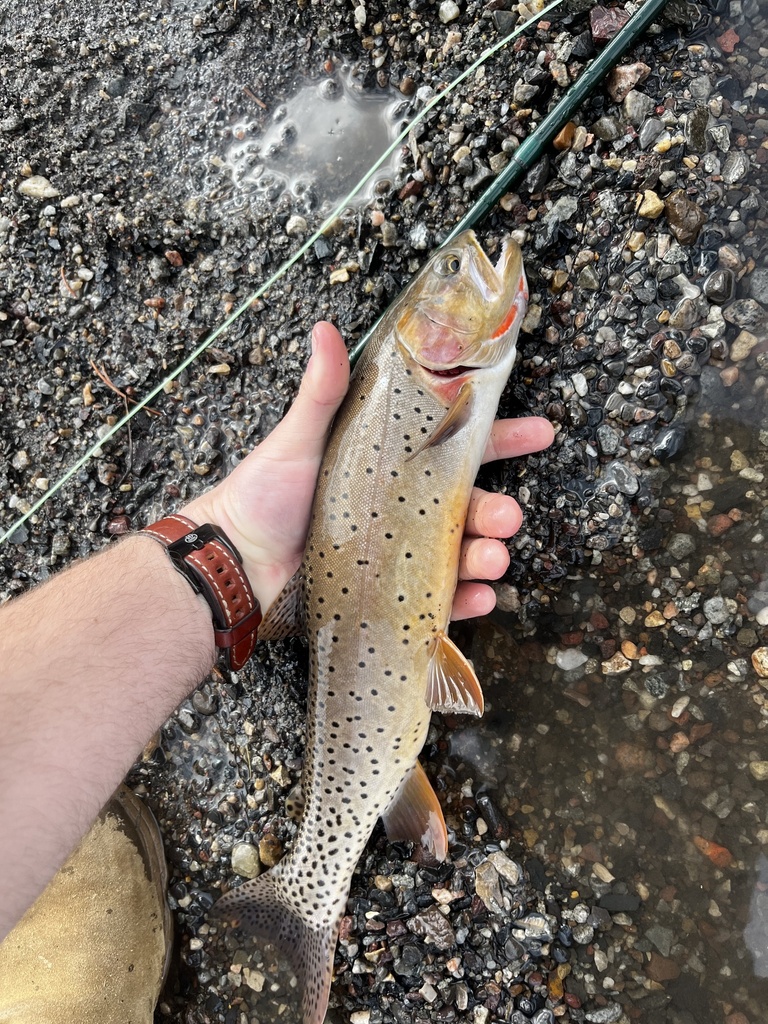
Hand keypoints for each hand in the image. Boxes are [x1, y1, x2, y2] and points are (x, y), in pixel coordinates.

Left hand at [184, 322, 552, 619]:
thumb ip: (321, 392)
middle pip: (468, 506)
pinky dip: (465, 600)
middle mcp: (402, 508)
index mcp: (390, 467)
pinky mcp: (392, 594)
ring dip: (487, 554)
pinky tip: (480, 596)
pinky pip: (440, 599)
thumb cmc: (263, 495)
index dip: (501, 438)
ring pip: (461, 553)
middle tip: (507, 514)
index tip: (540, 431)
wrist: (234, 562)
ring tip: (493, 556)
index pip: (455, 447)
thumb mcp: (298, 440)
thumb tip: (325, 329)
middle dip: (497, 510)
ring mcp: (399, 553)